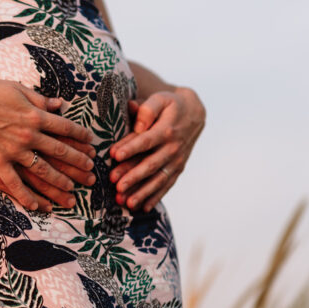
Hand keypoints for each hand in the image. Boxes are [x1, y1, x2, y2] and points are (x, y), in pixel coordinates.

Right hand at [0, 76, 94, 210]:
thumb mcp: (15, 90)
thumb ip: (39, 99)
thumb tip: (58, 104)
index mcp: (35, 115)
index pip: (65, 128)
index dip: (81, 137)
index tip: (91, 144)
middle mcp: (29, 134)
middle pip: (60, 152)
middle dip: (78, 163)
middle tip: (90, 173)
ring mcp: (14, 151)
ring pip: (43, 170)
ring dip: (59, 182)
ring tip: (72, 191)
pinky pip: (15, 184)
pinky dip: (27, 196)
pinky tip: (38, 207)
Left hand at [108, 87, 205, 211]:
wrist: (194, 113)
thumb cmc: (170, 105)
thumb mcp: (160, 99)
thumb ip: (147, 109)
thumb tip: (137, 123)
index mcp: (166, 130)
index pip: (145, 140)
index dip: (130, 148)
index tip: (114, 155)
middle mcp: (173, 148)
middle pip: (150, 164)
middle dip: (133, 176)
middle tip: (116, 186)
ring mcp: (176, 161)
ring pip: (158, 179)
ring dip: (142, 192)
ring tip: (127, 202)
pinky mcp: (177, 169)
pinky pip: (166, 185)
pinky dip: (155, 197)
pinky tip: (142, 208)